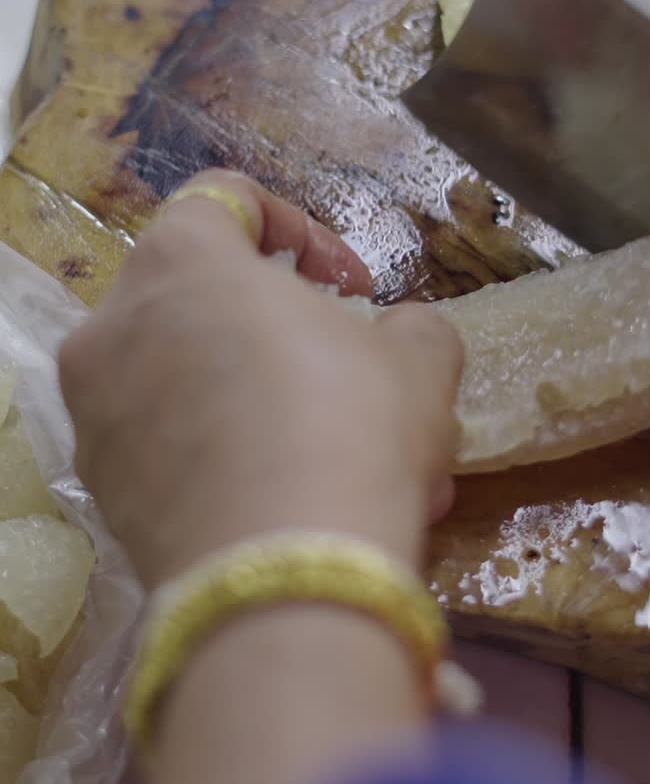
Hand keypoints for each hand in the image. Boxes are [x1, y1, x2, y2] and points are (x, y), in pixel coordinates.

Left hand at [59, 172, 462, 588]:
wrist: (284, 583)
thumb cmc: (350, 428)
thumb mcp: (417, 360)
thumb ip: (409, 327)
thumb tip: (402, 337)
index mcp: (180, 261)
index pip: (226, 200)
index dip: (304, 233)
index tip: (355, 287)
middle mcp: (114, 325)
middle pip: (205, 302)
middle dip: (289, 336)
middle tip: (352, 379)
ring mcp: (97, 415)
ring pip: (194, 386)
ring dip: (271, 408)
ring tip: (351, 463)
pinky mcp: (102, 495)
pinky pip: (175, 451)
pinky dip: (233, 460)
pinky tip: (307, 507)